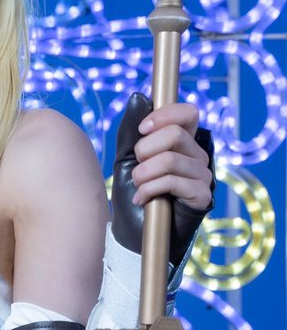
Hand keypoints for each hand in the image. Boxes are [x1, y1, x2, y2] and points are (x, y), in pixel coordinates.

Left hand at [111, 93, 213, 266]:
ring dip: (143, 174)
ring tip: (137, 186)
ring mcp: (202, 176)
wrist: (132, 233)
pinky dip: (150, 189)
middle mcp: (198, 155)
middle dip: (145, 151)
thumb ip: (132, 130)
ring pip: (170, 159)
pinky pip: (173, 181)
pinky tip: (143, 199)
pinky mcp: (201, 196)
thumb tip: (139, 97)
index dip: (163, 116)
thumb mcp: (126, 158)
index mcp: (184, 142)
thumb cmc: (132, 194)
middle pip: (174, 134)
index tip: (142, 130)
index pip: (188, 113)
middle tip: (137, 168)